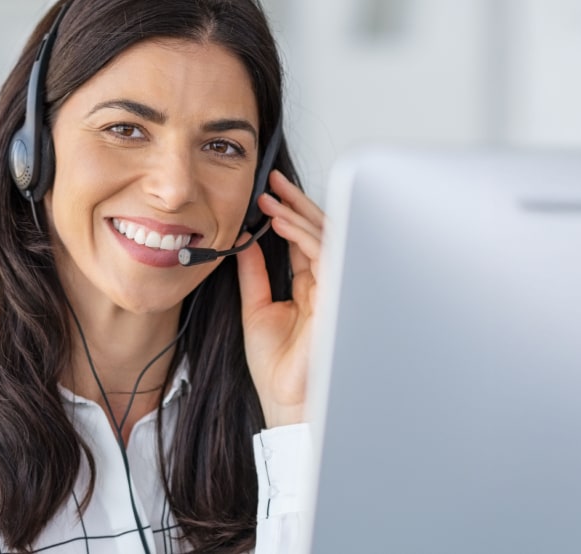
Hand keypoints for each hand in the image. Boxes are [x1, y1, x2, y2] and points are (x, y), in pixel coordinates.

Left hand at [236, 170, 325, 427]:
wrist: (285, 400)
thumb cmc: (277, 367)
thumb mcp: (256, 308)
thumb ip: (254, 273)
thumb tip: (244, 243)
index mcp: (309, 287)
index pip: (303, 241)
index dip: (287, 214)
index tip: (267, 192)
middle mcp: (325, 284)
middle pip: (319, 233)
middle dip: (297, 203)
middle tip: (274, 181)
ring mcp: (334, 289)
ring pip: (326, 239)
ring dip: (298, 214)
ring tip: (273, 198)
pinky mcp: (336, 297)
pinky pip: (325, 256)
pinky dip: (303, 235)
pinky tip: (282, 222)